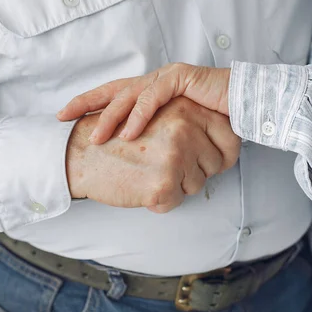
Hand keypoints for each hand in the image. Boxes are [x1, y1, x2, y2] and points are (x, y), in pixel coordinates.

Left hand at [57, 63, 230, 144]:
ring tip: (98, 138)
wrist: (245, 104)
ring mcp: (167, 77)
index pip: (115, 96)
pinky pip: (153, 96)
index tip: (65, 116)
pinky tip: (130, 133)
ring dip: (111, 117)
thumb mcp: (180, 132)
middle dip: (87, 103)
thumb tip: (144, 164)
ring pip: (129, 94)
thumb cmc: (215, 120)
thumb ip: (161, 140)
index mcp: (152, 92)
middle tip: (63, 116)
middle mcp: (155, 81)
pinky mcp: (181, 78)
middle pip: (113, 90)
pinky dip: (139, 116)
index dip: (90, 104)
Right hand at [66, 97, 239, 212]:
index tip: (206, 157)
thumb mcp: (155, 114)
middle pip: (215, 163)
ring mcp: (176, 158)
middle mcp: (185, 130)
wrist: (80, 154)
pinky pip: (177, 201)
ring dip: (177, 185)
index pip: (230, 136)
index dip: (221, 151)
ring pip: (197, 184)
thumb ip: (188, 120)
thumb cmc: (116, 137)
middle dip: (196, 170)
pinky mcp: (164, 184)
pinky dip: (161, 200)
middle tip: (166, 165)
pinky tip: (141, 186)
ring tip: (148, 172)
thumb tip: (222, 137)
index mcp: (185, 109)